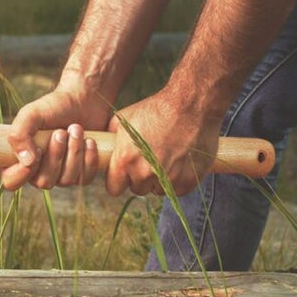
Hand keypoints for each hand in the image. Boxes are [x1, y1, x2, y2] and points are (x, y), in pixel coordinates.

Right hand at [1, 86, 111, 190]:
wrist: (82, 100)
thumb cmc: (53, 107)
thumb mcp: (30, 114)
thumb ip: (19, 135)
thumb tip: (26, 162)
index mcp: (19, 158)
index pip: (11, 182)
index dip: (21, 174)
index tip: (37, 151)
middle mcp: (38, 171)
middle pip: (43, 182)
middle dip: (55, 156)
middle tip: (61, 132)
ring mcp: (61, 174)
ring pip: (66, 181)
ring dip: (73, 153)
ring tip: (76, 128)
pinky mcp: (81, 173)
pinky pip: (84, 179)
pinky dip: (88, 158)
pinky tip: (89, 140)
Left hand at [105, 90, 221, 197]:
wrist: (191, 105)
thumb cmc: (156, 109)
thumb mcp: (125, 119)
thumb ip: (112, 138)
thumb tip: (105, 147)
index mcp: (126, 159)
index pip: (114, 188)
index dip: (118, 180)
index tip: (124, 174)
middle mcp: (145, 173)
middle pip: (137, 189)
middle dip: (140, 178)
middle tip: (148, 160)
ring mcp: (168, 179)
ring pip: (157, 190)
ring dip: (159, 180)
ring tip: (165, 158)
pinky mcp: (188, 181)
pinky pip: (177, 190)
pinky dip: (178, 180)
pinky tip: (179, 162)